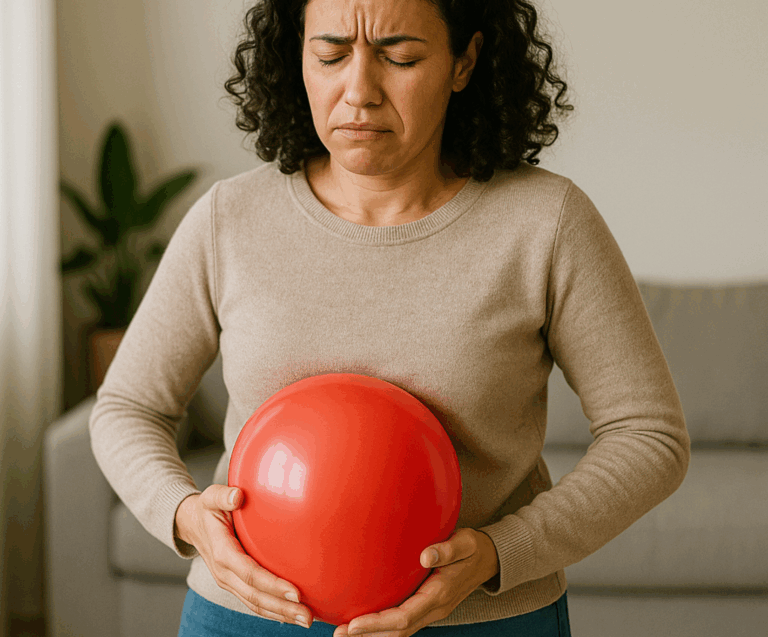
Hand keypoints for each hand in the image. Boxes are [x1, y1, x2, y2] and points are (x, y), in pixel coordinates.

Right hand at [174, 485, 314, 628]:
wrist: (191, 524)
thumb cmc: (207, 509)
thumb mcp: (211, 497)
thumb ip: (224, 496)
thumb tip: (238, 496)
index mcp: (222, 552)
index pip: (250, 573)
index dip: (272, 584)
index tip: (295, 592)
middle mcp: (224, 573)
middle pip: (255, 596)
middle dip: (282, 608)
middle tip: (307, 616)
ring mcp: (228, 582)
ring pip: (255, 604)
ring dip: (280, 614)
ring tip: (304, 620)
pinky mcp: (234, 584)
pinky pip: (253, 602)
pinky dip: (272, 612)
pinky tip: (290, 615)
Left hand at [332, 528, 499, 636]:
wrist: (489, 559)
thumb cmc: (474, 548)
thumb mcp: (466, 542)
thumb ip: (447, 549)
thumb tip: (424, 556)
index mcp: (440, 595)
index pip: (404, 617)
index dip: (378, 623)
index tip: (354, 624)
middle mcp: (434, 608)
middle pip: (398, 632)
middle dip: (368, 635)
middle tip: (339, 634)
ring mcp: (431, 611)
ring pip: (399, 631)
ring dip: (373, 635)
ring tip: (344, 633)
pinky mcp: (427, 607)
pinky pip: (403, 623)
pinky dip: (382, 627)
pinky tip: (365, 622)